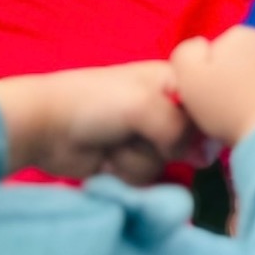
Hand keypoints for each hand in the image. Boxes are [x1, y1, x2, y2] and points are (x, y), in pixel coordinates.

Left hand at [0, 62, 196, 183]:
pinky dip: (126, 170)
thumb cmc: (97, 101)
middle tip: (145, 136)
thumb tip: (204, 158)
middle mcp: (164, 107)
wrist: (45, 126)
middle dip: (167, 143)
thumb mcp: (147, 106)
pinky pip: (147, 175)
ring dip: (140, 157)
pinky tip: (106, 158)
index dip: (206, 120)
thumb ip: (182, 130)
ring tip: (114, 146)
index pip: (209, 102)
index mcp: (173, 80)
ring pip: (168, 160)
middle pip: (192, 137)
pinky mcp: (128, 160)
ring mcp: (145, 135)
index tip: (193, 128)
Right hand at [170, 27, 254, 145]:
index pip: (216, 53)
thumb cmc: (229, 106)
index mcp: (239, 35)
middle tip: (233, 110)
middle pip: (245, 59)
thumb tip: (199, 48)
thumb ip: (186, 54)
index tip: (212, 100)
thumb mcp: (189, 79)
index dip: (210, 78)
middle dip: (238, 79)